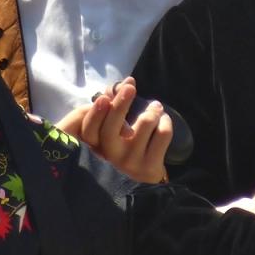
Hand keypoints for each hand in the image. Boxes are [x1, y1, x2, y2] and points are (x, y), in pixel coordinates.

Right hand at [56, 77, 171, 183]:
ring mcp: (129, 162)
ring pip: (145, 123)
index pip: (89, 128)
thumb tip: (126, 82)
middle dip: (121, 104)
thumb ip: (113, 101)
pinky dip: (165, 122)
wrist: (144, 171)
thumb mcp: (114, 123)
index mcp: (96, 142)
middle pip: (111, 127)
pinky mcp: (148, 167)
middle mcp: (109, 154)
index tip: (104, 98)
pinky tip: (164, 120)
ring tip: (156, 108)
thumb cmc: (125, 139)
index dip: (95, 113)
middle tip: (130, 88)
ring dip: (153, 110)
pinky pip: (162, 134)